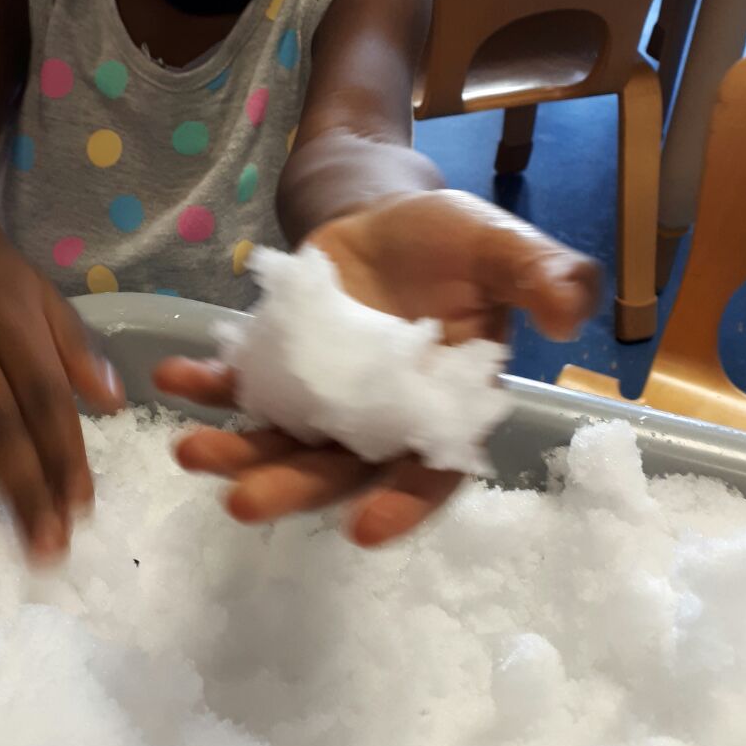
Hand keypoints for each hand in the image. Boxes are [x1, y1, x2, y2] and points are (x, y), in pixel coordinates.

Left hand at [155, 190, 600, 546]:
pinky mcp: (277, 364)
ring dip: (234, 451)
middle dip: (290, 489)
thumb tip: (573, 316)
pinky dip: (205, 385)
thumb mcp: (500, 245)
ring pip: (278, 440)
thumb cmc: (452, 242)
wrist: (385, 214)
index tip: (365, 531)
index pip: (429, 470)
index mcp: (443, 406)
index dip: (402, 503)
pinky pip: (238, 383)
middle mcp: (378, 419)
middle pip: (336, 470)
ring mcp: (321, 397)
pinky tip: (172, 378)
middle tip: (242, 504)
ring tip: (187, 450)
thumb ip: (541, 276)